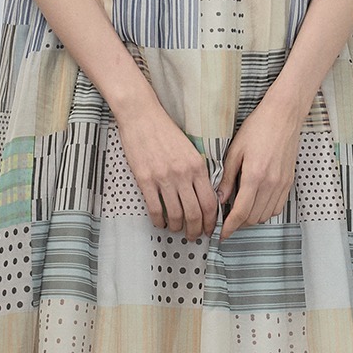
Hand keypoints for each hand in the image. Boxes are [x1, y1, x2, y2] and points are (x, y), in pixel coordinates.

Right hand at [114, 95, 218, 239]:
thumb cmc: (166, 131)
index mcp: (197, 166)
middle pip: (195, 213)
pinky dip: (159, 221)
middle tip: (194, 236)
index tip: (209, 229)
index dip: (211, 221)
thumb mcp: (190, 149)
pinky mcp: (145, 179)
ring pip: (175, 214)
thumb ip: (198, 171)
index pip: (210, 202)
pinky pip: (155, 209)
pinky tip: (160, 223)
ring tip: (176, 230)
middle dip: (196, 230)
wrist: (142, 116)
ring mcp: (164, 178)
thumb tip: (204, 195)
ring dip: (177, 228)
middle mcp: (183, 174)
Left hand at [218, 95, 301, 238]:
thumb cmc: (257, 128)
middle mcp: (270, 184)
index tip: (221, 234)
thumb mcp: (235, 150)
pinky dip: (265, 211)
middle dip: (238, 223)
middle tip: (226, 220)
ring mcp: (282, 184)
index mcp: (254, 176)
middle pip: (253, 218)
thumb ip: (227, 178)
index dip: (229, 227)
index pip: (240, 212)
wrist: (284, 116)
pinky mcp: (289, 182)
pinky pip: (277, 207)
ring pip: (265, 215)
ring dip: (251, 218)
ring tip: (239, 212)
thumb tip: (220, 199)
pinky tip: (255, 204)